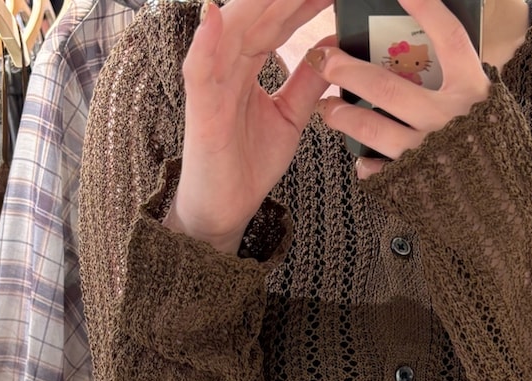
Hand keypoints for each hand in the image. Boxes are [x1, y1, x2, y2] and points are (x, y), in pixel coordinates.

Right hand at [166, 0, 334, 252]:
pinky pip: (199, 68)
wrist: (225, 208)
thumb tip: (333, 46)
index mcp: (248, 63)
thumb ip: (308, 83)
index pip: (277, 19)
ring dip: (252, 3)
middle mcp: (227, 64)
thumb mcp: (291, 117)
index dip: (302, 1)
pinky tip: (215, 13)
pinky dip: (205, 41)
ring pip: (230, 30)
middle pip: (256, 16)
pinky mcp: (200, 108)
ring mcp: (212, 83)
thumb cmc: (249, 162)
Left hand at [311, 0, 489, 178]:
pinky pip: (375, 171)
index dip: (425, 8)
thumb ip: (462, 86)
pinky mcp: (413, 188)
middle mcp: (449, 122)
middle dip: (347, 69)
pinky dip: (365, 164)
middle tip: (323, 57)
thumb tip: (424, 58)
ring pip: (370, 128)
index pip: (448, 37)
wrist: (505, 220)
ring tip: (328, 108)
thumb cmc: (495, 158)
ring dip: (341, 116)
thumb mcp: (491, 112)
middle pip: (387, 87)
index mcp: (473, 94)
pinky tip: (361, 158)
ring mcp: (428, 156)